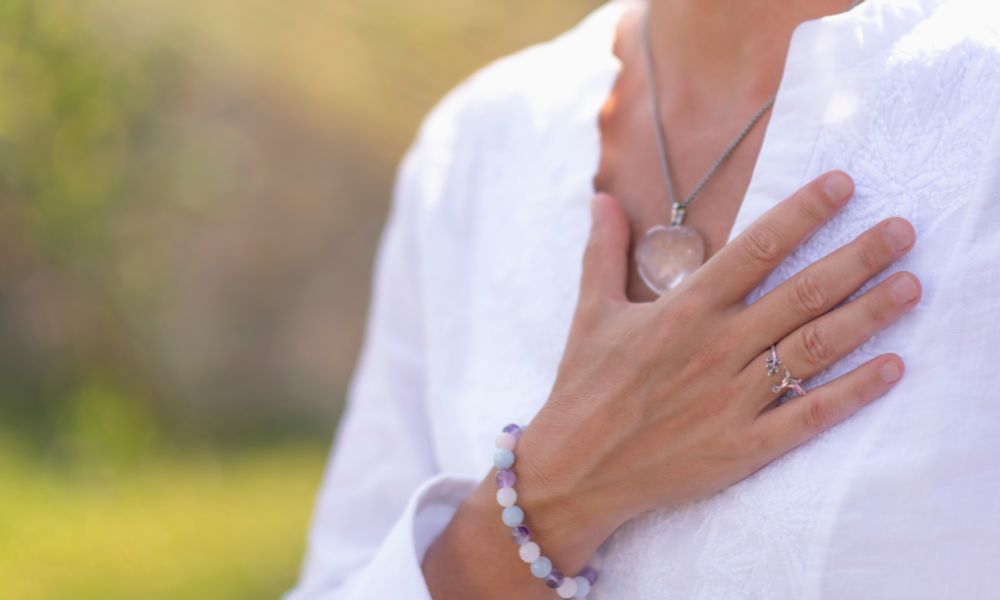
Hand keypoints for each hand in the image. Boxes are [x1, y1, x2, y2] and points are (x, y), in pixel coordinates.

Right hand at [513, 171, 918, 566]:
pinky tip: (891, 368)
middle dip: (858, 257)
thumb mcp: (589, 312)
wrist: (574, 470)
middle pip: (801, 293)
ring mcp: (732, 399)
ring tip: (911, 287)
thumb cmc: (583, 388)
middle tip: (903, 231)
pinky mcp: (742, 447)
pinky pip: (807, 415)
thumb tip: (600, 198)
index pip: (755, 249)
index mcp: (682, 311)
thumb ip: (602, 252)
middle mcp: (715, 348)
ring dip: (868, 315)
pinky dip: (852, 392)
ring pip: (814, 348)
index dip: (803, 212)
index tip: (843, 184)